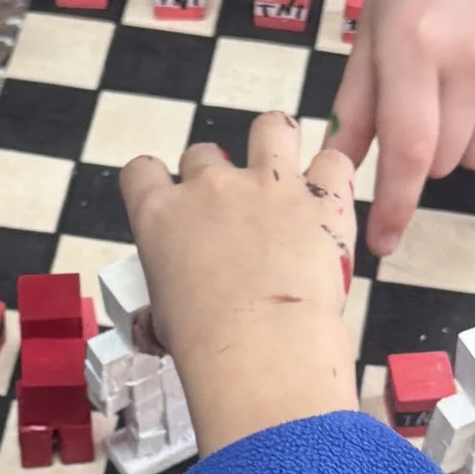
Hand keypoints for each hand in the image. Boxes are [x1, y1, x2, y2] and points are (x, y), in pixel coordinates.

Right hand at [120, 114, 358, 456]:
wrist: (260, 346)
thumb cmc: (206, 345)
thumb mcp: (165, 320)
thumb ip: (168, 299)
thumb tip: (162, 321)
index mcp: (160, 215)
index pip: (141, 171)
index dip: (155, 183)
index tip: (171, 202)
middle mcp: (209, 187)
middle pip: (203, 154)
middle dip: (217, 179)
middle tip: (234, 218)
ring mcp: (266, 185)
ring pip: (271, 127)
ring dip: (276, 144)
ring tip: (285, 174)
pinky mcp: (320, 197)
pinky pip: (333, 162)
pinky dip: (333, 178)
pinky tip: (329, 203)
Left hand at [334, 0, 474, 257]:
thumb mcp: (374, 23)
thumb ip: (358, 100)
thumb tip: (339, 166)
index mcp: (415, 45)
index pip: (404, 150)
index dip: (393, 205)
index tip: (383, 244)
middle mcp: (473, 58)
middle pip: (442, 160)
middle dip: (422, 151)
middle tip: (420, 101)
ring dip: (462, 134)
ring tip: (458, 75)